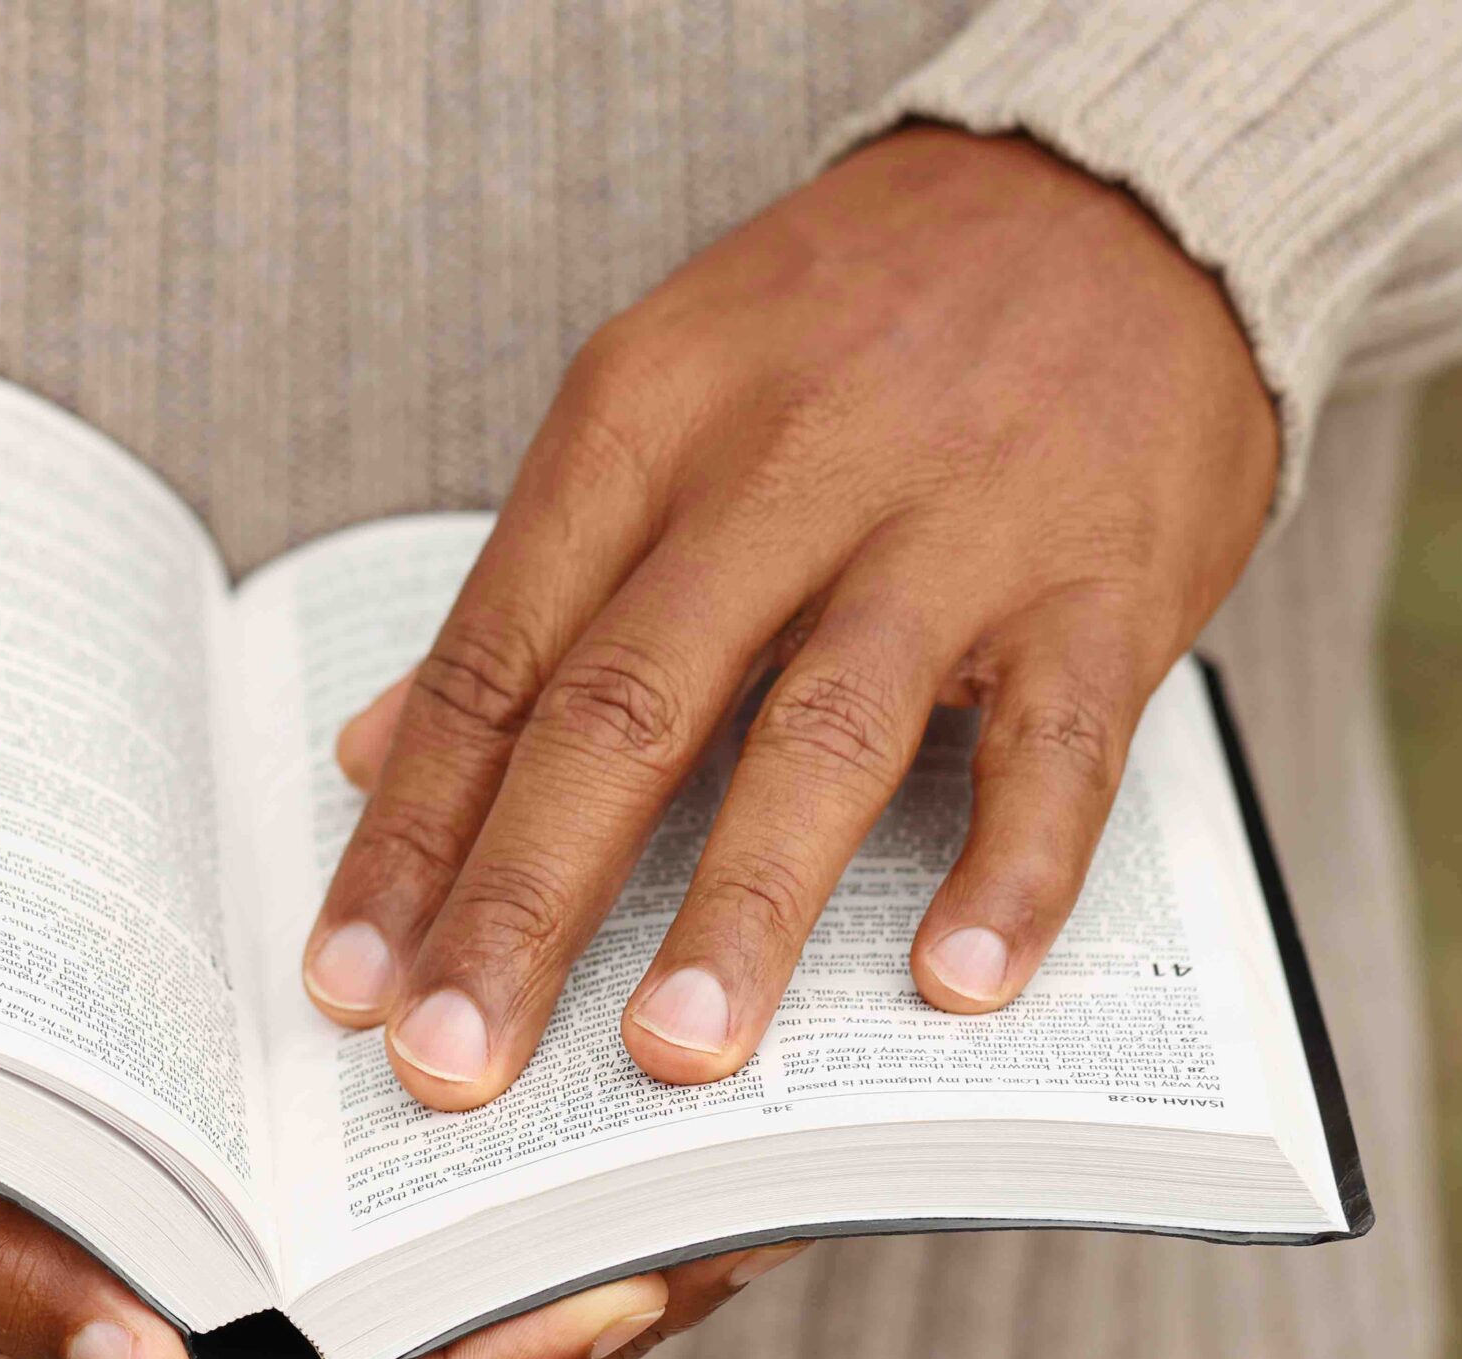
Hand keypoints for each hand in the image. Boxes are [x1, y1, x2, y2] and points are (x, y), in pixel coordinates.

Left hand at [300, 126, 1277, 1109]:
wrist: (1109, 194)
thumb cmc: (854, 326)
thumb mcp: (658, 398)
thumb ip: (531, 585)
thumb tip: (373, 753)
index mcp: (641, 420)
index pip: (493, 660)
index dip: (412, 832)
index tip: (352, 977)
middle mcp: (780, 465)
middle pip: (622, 707)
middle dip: (525, 899)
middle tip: (454, 1060)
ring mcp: (950, 523)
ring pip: (820, 729)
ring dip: (738, 906)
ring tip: (668, 1056)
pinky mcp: (1101, 579)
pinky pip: (1058, 744)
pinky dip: (1009, 866)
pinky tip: (954, 984)